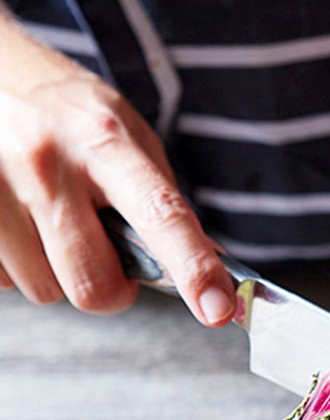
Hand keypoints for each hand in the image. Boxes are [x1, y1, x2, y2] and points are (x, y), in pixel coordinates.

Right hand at [0, 17, 233, 323]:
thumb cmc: (66, 112)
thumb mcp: (125, 133)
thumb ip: (163, 199)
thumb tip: (209, 265)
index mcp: (105, 140)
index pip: (160, 214)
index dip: (193, 268)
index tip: (217, 308)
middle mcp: (47, 163)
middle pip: (93, 283)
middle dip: (111, 288)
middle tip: (109, 258)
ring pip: (46, 289)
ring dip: (60, 273)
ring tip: (54, 222)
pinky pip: (5, 279)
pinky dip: (21, 263)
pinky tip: (21, 222)